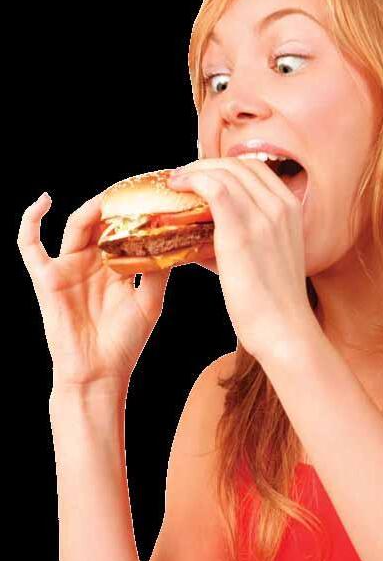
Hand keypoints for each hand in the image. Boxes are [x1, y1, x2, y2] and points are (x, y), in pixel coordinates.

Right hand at [17, 190, 172, 395]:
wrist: (99, 372)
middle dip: (116, 203)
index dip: (135, 210)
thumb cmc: (124, 343)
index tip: (155, 193)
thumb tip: (173, 240)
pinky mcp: (47, 277)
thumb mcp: (150, 303)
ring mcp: (68, 267)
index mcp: (116, 265)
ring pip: (76, 226)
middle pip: (101, 221)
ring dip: (91, 208)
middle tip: (137, 188)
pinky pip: (30, 245)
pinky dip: (31, 220)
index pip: (124, 228)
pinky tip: (45, 201)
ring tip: (110, 197)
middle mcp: (92, 262)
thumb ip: (158, 272)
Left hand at [168, 157, 314, 359]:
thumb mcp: (267, 260)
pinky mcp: (241, 228)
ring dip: (194, 171)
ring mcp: (263, 214)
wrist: (284, 330)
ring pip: (223, 172)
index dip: (225, 168)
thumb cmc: (273, 304)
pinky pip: (214, 187)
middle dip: (207, 166)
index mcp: (292, 209)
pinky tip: (176, 187)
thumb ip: (242, 241)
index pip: (255, 169)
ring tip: (173, 182)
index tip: (202, 176)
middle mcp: (281, 205)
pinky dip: (192, 181)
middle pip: (238, 165)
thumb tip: (203, 239)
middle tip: (182, 177)